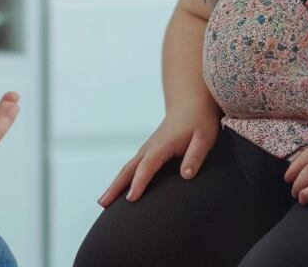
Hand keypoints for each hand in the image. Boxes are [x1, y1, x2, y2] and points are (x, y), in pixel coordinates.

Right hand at [98, 104, 219, 206]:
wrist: (190, 103)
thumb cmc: (199, 121)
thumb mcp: (204, 138)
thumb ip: (195, 156)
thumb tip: (186, 175)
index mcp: (163, 144)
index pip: (147, 166)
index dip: (139, 182)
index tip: (131, 198)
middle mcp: (151, 146)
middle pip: (129, 168)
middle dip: (115, 186)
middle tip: (103, 203)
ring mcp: (148, 147)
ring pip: (128, 167)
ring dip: (115, 184)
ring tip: (104, 201)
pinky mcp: (149, 149)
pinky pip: (133, 166)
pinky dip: (123, 178)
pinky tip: (120, 188)